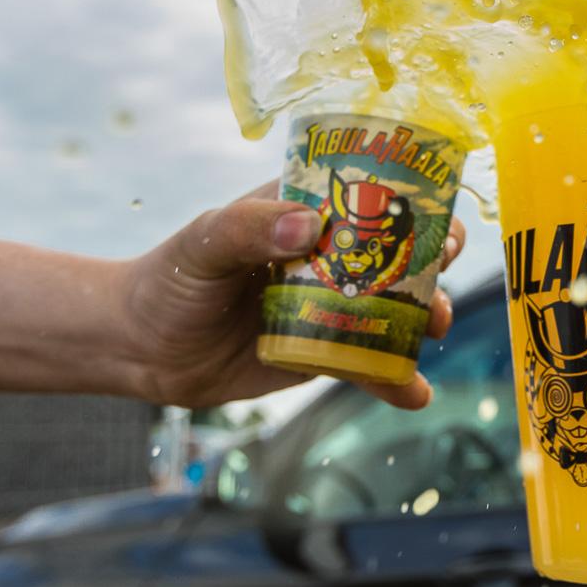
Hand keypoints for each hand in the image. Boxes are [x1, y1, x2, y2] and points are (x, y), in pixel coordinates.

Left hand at [116, 184, 465, 408]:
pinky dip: (394, 379)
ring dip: (424, 317)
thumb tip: (308, 226)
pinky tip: (414, 393)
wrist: (143, 350)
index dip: (410, 198)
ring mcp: (329, 306)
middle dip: (432, 257)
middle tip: (443, 268)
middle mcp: (326, 256)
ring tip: (435, 329)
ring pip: (393, 308)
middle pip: (396, 250)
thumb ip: (249, 229)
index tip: (434, 212)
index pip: (368, 194)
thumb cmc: (169, 280)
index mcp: (303, 212)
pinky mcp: (322, 354)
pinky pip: (367, 364)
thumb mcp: (204, 244)